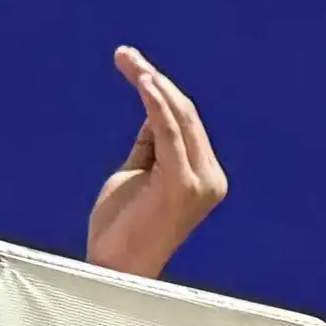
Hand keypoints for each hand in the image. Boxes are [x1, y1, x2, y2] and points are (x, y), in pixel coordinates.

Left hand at [84, 46, 227, 278]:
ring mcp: (199, 181)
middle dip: (153, 80)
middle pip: (185, 114)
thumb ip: (151, 145)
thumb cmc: (122, 229)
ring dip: (151, 83)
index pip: (186, 122)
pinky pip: (170, 132)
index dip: (160, 90)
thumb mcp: (139, 174)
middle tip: (124, 54)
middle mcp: (210, 178)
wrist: (115, 270)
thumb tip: (151, 110)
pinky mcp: (181, 183)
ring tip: (127, 59)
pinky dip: (155, 102)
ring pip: (179, 116)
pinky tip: (143, 80)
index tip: (132, 64)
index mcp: (205, 176)